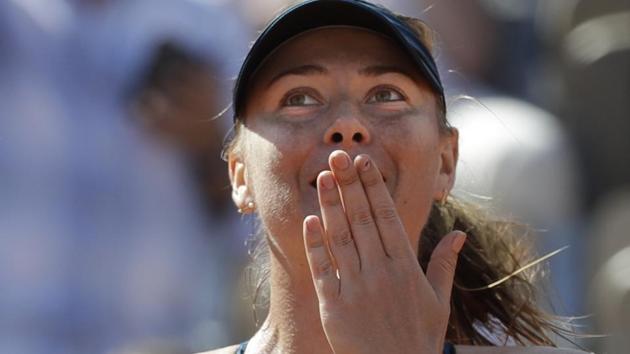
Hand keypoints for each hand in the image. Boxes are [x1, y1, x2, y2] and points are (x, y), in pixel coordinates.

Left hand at [303, 150, 465, 353]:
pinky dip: (315, 245)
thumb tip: (460, 234)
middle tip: (338, 155)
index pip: (388, 217)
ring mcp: (355, 288)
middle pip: (362, 219)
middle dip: (350, 184)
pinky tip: (309, 221)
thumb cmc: (418, 338)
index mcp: (405, 267)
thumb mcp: (439, 302)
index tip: (365, 162)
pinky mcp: (333, 306)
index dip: (374, 187)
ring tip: (323, 177)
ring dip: (330, 205)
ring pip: (340, 238)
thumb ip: (444, 264)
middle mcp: (380, 272)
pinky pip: (322, 269)